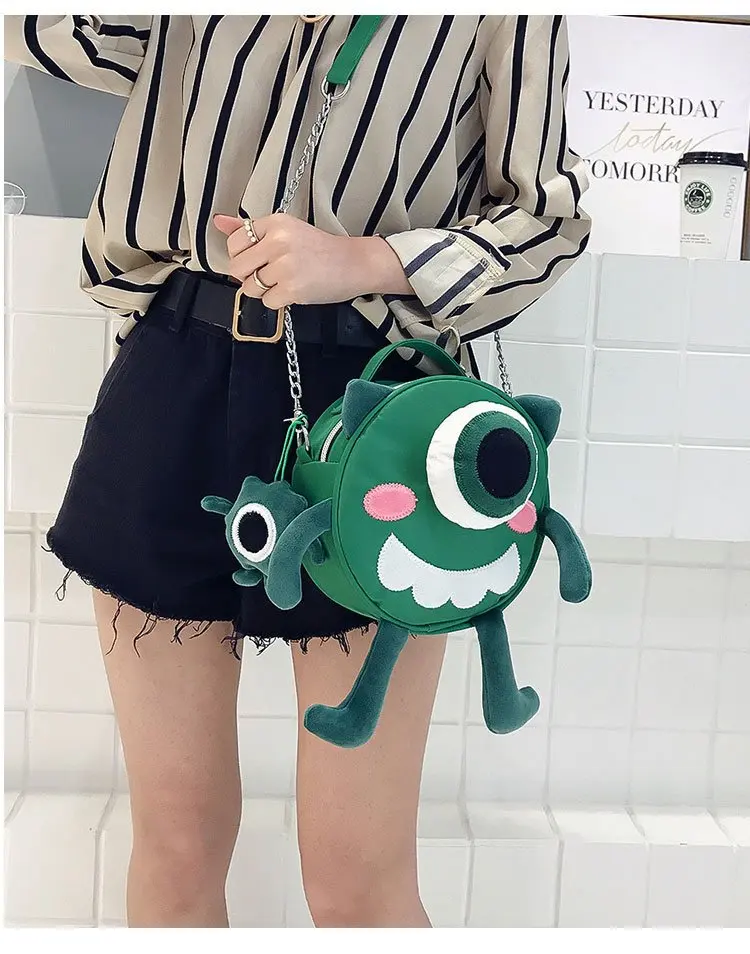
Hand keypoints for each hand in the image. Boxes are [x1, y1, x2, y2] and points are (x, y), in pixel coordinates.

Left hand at [213, 213, 412, 308]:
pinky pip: (267, 302)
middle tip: (270, 274)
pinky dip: (278, 301)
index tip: (257, 258)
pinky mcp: (292, 288)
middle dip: (249, 276)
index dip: (242, 256)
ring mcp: (285, 266)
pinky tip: (293, 290)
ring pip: (250, 287)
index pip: (235, 242)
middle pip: (237, 268)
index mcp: (275, 222)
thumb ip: (250, 229)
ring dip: (264, 290)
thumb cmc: (321, 249)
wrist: (355, 264)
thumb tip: (218, 221)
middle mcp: (278, 241)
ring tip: (284, 281)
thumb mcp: (286, 230)